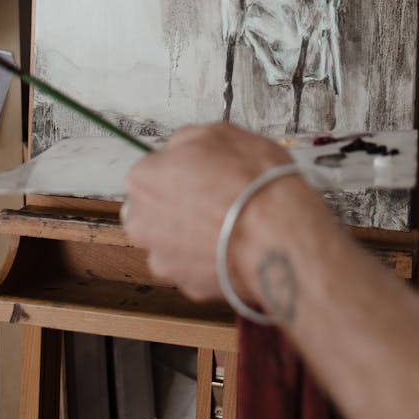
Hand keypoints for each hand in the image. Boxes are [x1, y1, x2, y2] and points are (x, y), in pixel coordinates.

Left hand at [123, 122, 304, 302]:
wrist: (276, 233)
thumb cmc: (252, 183)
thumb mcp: (220, 133)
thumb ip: (187, 140)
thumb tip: (182, 147)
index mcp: (144, 179)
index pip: (152, 170)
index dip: (181, 170)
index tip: (201, 173)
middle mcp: (142, 222)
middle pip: (155, 209)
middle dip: (179, 205)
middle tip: (215, 198)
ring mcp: (163, 258)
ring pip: (172, 241)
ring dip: (193, 234)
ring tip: (229, 224)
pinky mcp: (187, 285)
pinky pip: (195, 266)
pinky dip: (210, 257)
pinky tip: (233, 245)